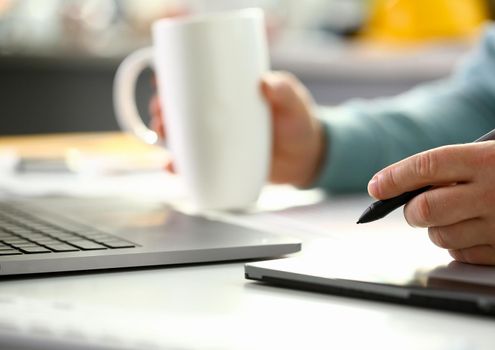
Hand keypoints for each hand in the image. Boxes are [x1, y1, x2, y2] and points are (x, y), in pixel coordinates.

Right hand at [150, 71, 324, 186]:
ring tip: (162, 137)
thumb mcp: (293, 102)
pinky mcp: (223, 163)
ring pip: (184, 138)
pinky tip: (172, 167)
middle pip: (182, 112)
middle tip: (160, 113)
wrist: (308, 157)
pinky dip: (181, 166)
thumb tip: (265, 82)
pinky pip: (196, 165)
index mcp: (230, 95)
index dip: (173, 83)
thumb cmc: (300, 122)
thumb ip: (284, 91)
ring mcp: (220, 142)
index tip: (161, 82)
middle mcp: (219, 118)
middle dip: (163, 111)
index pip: (195, 85)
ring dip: (166, 137)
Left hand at [367, 140, 494, 265]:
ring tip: (459, 213)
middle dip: (411, 209)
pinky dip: (458, 243)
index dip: (394, 177)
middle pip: (424, 209)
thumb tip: (403, 185)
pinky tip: (477, 229)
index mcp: (492, 159)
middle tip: (414, 206)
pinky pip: (460, 253)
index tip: (377, 186)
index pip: (427, 166)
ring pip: (438, 235)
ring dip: (436, 227)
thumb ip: (453, 166)